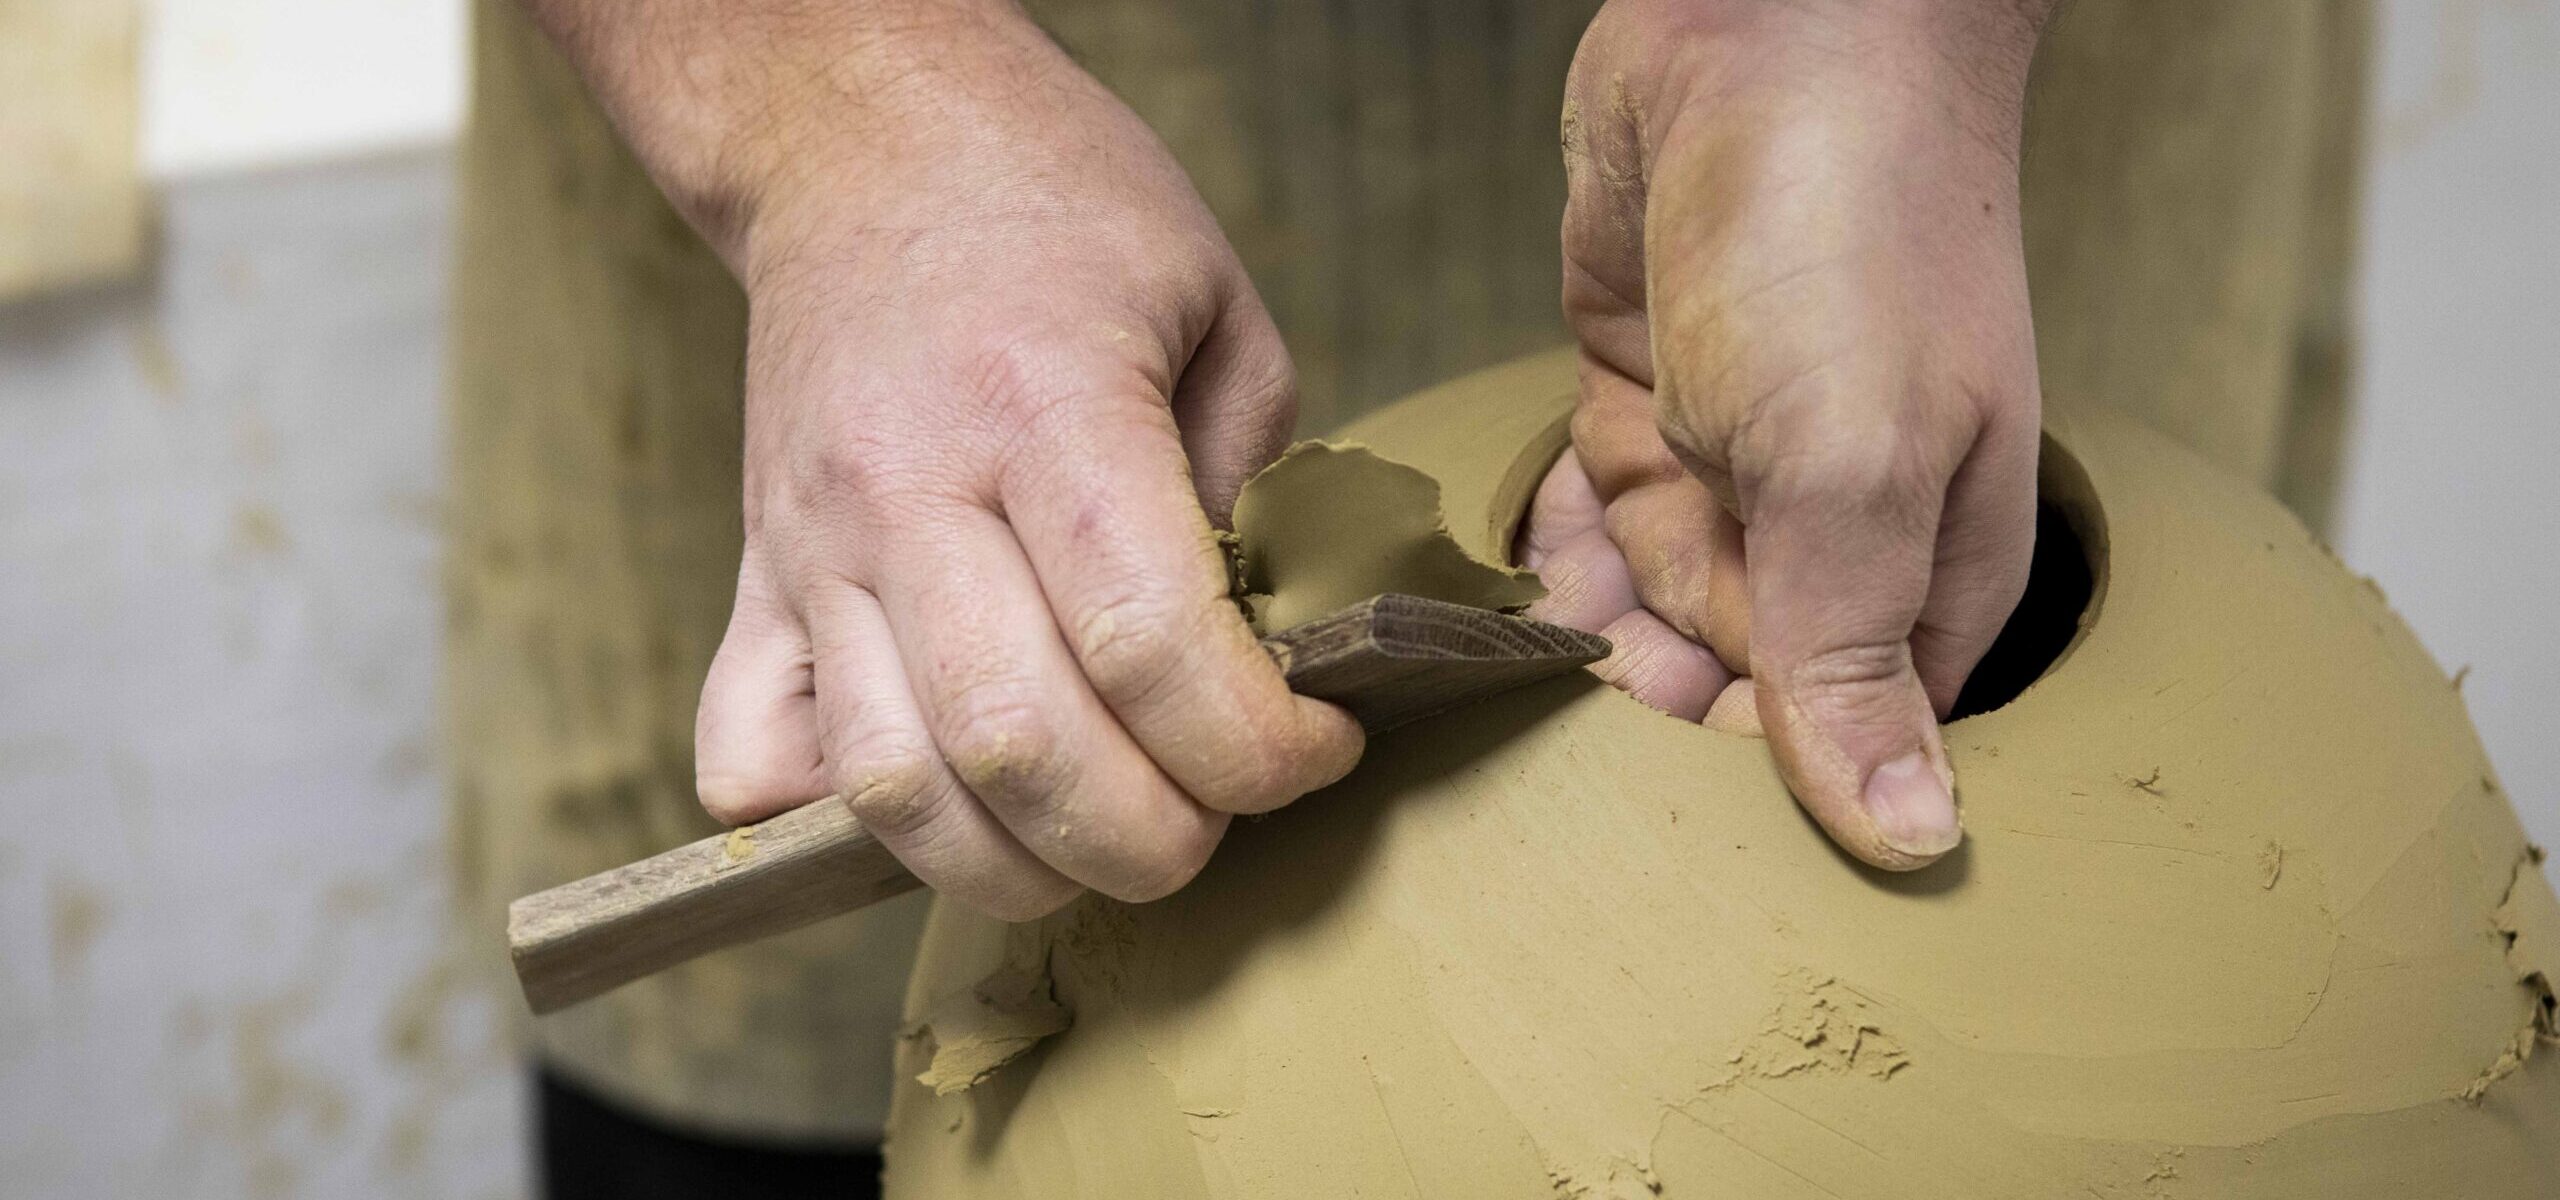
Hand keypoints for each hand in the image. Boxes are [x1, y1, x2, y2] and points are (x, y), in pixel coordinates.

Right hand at [530, 0, 1362, 917]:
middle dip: (1152, 839)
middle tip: (1217, 812)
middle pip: (1019, 749)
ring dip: (1017, 866)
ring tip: (1099, 832)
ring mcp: (810, 546)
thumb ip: (1249, 491)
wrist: (861, 138)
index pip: (1147, 646)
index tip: (1315, 746)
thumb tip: (1254, 664)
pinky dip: (839, 826)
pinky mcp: (755, 580)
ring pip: (891, 789)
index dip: (1257, 747)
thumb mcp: (1217, 309)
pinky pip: (751, 761)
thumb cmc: (1058, 208)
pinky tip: (943, 796)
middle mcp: (907, 489)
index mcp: (1045, 406)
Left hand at [1545, 0, 2051, 869]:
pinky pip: (1589, 520)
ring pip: (1647, 609)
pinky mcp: (1648, 400)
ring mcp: (1740, 463)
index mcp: (1931, 567)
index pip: (1848, 739)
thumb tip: (1911, 839)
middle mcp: (1839, 529)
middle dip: (1642, 718)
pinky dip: (1545, 557)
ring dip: (1578, 647)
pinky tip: (1487, 603)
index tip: (1650, 841)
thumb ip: (1852, 655)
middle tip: (1535, 754)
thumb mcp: (1850, 466)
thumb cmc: (1851, 234)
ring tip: (1485, 692)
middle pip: (1735, 684)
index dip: (1752, 792)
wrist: (1768, 26)